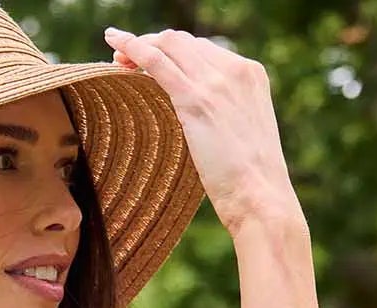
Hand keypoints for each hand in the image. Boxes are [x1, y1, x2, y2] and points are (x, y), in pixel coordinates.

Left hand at [103, 25, 302, 236]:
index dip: (174, 51)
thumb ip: (227, 117)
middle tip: (126, 59)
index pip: (204, 49)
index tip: (153, 62)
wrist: (261, 198)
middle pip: (183, 41)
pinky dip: (133, 47)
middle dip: (153, 43)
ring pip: (168, 44)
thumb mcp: (244, 137)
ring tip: (117, 57)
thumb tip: (205, 125)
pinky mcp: (195, 99)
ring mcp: (215, 82)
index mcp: (250, 74)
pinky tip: (115, 46)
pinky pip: (156, 61)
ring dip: (138, 45)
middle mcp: (234, 69)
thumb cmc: (252, 183)